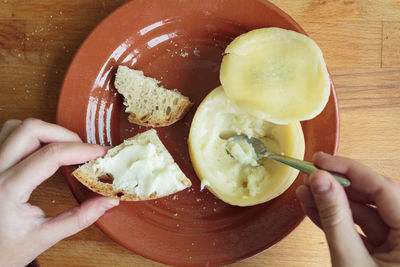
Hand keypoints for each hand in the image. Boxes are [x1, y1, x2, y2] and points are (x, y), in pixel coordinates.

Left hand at [0, 118, 118, 266]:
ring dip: (46, 131)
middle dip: (64, 134)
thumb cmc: (4, 250)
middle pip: (31, 130)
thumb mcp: (43, 238)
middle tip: (84, 150)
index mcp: (8, 190)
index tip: (100, 153)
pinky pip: (8, 134)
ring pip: (17, 127)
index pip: (49, 155)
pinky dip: (31, 135)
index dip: (80, 149)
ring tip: (65, 148)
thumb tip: (108, 201)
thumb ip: (79, 218)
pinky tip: (45, 149)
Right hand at [296, 152, 399, 266]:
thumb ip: (335, 219)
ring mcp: (397, 245)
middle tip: (311, 174)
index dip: (350, 170)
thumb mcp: (350, 261)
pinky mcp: (384, 254)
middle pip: (375, 197)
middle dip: (338, 186)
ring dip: (332, 203)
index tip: (321, 161)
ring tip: (306, 192)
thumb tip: (320, 181)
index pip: (384, 188)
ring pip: (365, 212)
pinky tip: (314, 208)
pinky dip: (337, 220)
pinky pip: (360, 228)